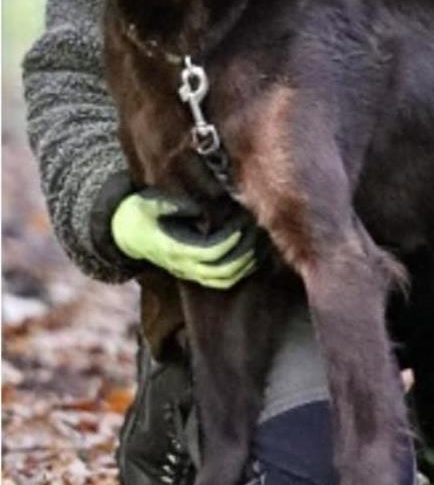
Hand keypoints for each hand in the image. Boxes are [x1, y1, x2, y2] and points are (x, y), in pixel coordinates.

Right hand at [111, 189, 259, 287]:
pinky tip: (252, 256)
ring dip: (245, 264)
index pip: (208, 252)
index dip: (228, 241)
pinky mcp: (192, 272)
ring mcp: (187, 271)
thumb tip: (199, 209)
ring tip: (260, 243)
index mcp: (172, 248)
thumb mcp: (149, 203)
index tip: (242, 224)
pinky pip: (220, 280)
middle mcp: (182, 264)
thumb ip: (173, 205)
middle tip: (257, 231)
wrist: (122, 234)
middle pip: (220, 270)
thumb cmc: (137, 213)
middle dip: (243, 253)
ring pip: (223, 279)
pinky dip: (239, 271)